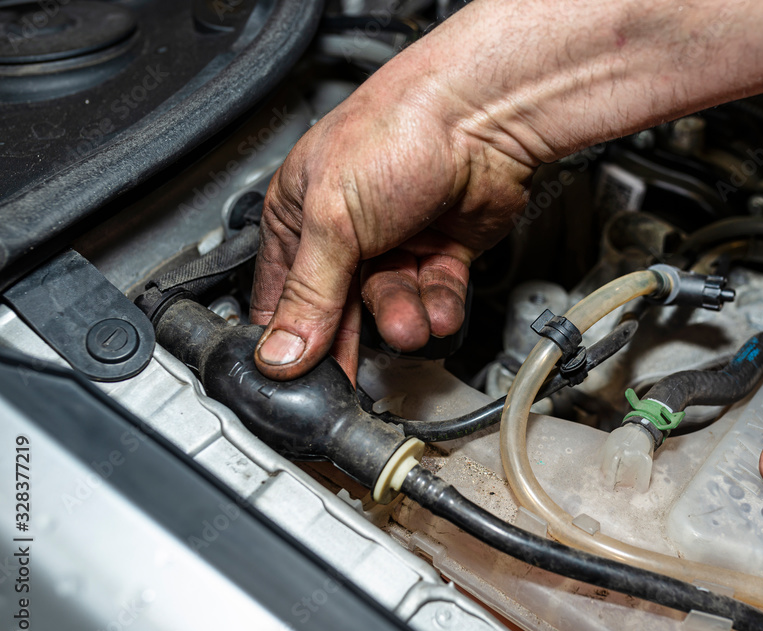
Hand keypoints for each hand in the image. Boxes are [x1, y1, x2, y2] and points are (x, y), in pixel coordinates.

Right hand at [250, 0, 762, 382]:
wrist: (480, 117)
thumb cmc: (396, 134)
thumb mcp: (334, 220)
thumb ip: (310, 293)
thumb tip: (280, 352)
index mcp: (298, 218)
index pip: (280, 297)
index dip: (289, 339)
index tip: (300, 378)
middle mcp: (344, 235)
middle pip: (339, 312)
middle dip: (355, 338)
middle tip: (358, 375)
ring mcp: (395, 244)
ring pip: (391, 309)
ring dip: (404, 319)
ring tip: (412, 319)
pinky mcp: (440, 254)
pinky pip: (433, 299)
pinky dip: (440, 307)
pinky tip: (441, 302)